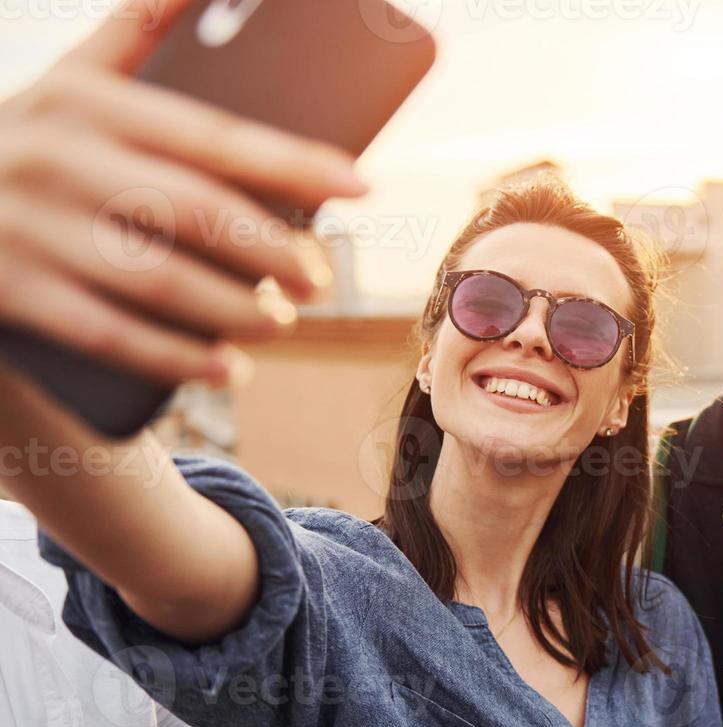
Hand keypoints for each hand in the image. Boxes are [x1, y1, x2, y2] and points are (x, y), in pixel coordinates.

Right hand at [0, 0, 368, 386]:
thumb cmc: (34, 140)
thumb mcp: (71, 79)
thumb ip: (137, 30)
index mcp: (86, 100)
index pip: (213, 136)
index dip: (294, 163)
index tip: (360, 185)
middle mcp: (55, 158)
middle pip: (196, 212)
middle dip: (275, 251)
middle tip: (321, 277)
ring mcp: (28, 227)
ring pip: (160, 280)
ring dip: (237, 309)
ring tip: (283, 320)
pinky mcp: (11, 290)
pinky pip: (112, 335)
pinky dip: (181, 358)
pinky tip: (231, 369)